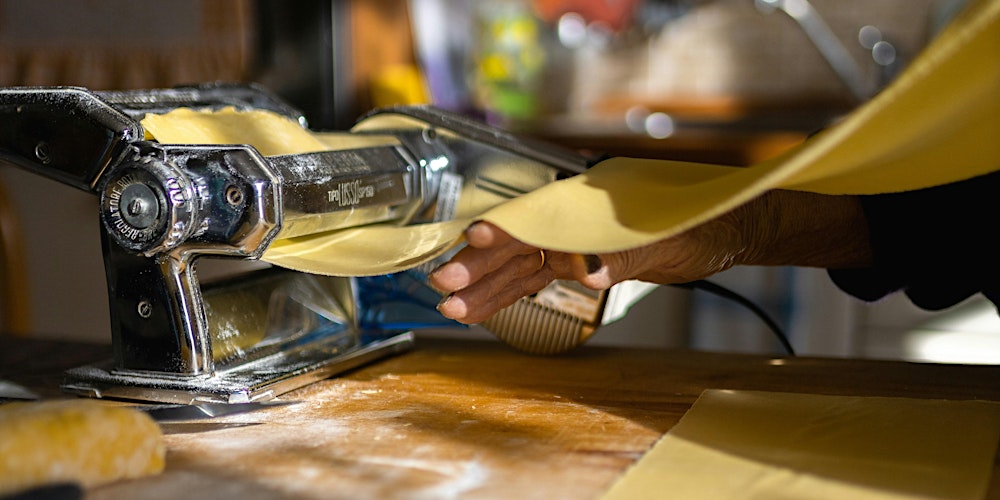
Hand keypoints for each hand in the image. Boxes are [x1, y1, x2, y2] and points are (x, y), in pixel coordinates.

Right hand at [428, 216, 746, 323]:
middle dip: (481, 263)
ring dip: (487, 286)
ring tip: (452, 308)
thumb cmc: (706, 221)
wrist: (728, 228)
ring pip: (521, 265)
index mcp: (594, 201)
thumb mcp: (674, 236)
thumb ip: (628, 254)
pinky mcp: (580, 259)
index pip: (542, 213)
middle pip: (521, 242)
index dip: (508, 228)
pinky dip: (510, 293)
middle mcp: (576, 218)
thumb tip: (589, 272)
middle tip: (444, 283)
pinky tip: (482, 308)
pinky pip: (537, 278)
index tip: (475, 237)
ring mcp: (575, 240)